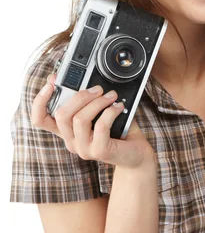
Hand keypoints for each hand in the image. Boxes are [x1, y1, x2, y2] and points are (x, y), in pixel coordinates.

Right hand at [31, 73, 155, 169]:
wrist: (136, 153)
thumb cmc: (118, 130)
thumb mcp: (99, 112)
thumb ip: (88, 100)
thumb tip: (84, 79)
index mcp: (67, 130)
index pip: (40, 119)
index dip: (40, 100)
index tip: (52, 82)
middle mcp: (71, 141)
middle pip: (61, 114)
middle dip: (80, 96)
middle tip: (98, 88)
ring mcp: (84, 148)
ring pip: (80, 119)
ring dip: (98, 102)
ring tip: (112, 96)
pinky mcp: (99, 151)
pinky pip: (101, 126)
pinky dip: (111, 111)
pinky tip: (119, 107)